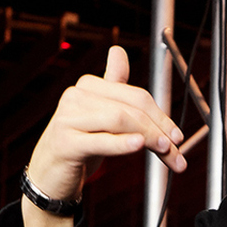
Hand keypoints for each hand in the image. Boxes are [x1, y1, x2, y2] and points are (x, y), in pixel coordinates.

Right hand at [23, 46, 186, 226]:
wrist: (49, 174)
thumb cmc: (79, 143)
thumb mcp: (99, 114)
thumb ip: (112, 85)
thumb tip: (118, 51)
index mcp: (89, 87)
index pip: (135, 96)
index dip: (161, 115)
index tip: (177, 135)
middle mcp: (76, 97)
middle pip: (130, 108)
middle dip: (159, 129)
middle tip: (175, 149)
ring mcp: (69, 119)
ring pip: (119, 120)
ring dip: (148, 137)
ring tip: (165, 152)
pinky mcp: (66, 143)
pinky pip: (100, 140)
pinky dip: (122, 143)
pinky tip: (138, 145)